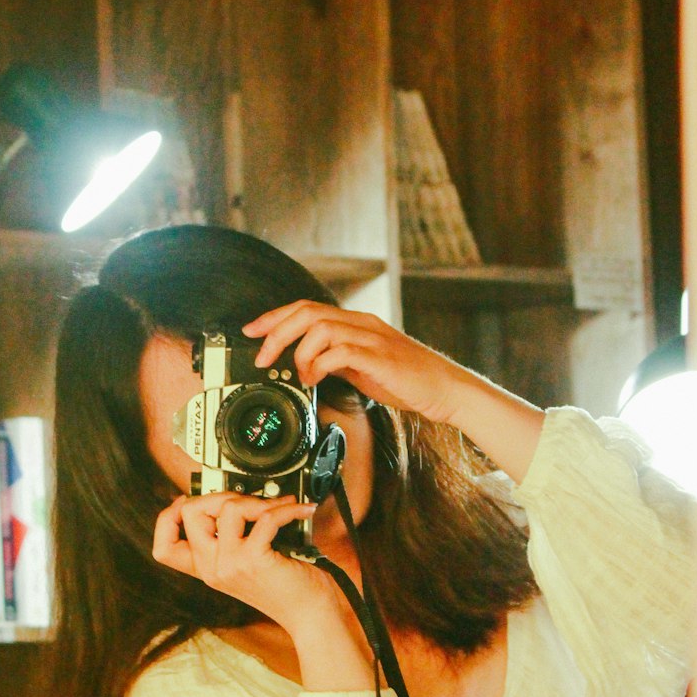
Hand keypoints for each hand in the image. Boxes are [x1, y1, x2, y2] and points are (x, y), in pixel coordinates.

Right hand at [153, 491, 375, 687]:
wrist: (310, 615)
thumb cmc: (287, 588)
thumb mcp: (247, 565)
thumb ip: (232, 540)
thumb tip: (234, 499)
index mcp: (207, 569)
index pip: (163, 548)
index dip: (167, 517)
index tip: (186, 501)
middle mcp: (213, 568)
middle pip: (190, 512)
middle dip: (220, 494)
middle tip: (248, 500)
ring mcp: (231, 565)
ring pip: (228, 507)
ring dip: (259, 499)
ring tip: (279, 506)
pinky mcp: (255, 560)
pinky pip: (265, 517)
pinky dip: (286, 509)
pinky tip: (300, 510)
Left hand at [243, 299, 545, 480]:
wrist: (445, 389)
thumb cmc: (407, 379)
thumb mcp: (363, 365)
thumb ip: (337, 358)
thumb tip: (306, 363)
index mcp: (355, 323)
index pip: (306, 308)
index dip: (274, 317)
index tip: (251, 330)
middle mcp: (361, 323)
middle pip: (307, 312)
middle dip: (277, 332)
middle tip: (262, 356)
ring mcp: (371, 338)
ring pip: (320, 327)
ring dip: (299, 351)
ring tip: (300, 374)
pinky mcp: (379, 357)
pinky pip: (340, 351)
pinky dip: (319, 363)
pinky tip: (316, 378)